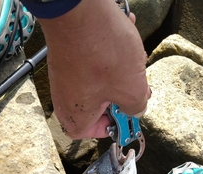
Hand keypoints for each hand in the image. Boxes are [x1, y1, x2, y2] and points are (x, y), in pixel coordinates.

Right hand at [38, 0, 149, 138]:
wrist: (78, 7)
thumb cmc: (102, 52)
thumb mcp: (132, 89)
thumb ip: (137, 107)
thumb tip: (136, 109)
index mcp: (76, 114)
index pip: (90, 133)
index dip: (111, 127)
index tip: (126, 115)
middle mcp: (66, 97)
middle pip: (97, 106)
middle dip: (120, 94)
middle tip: (136, 84)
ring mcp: (65, 74)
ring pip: (99, 81)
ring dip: (119, 71)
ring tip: (134, 56)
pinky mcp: (69, 54)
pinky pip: (93, 62)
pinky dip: (109, 53)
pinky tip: (123, 35)